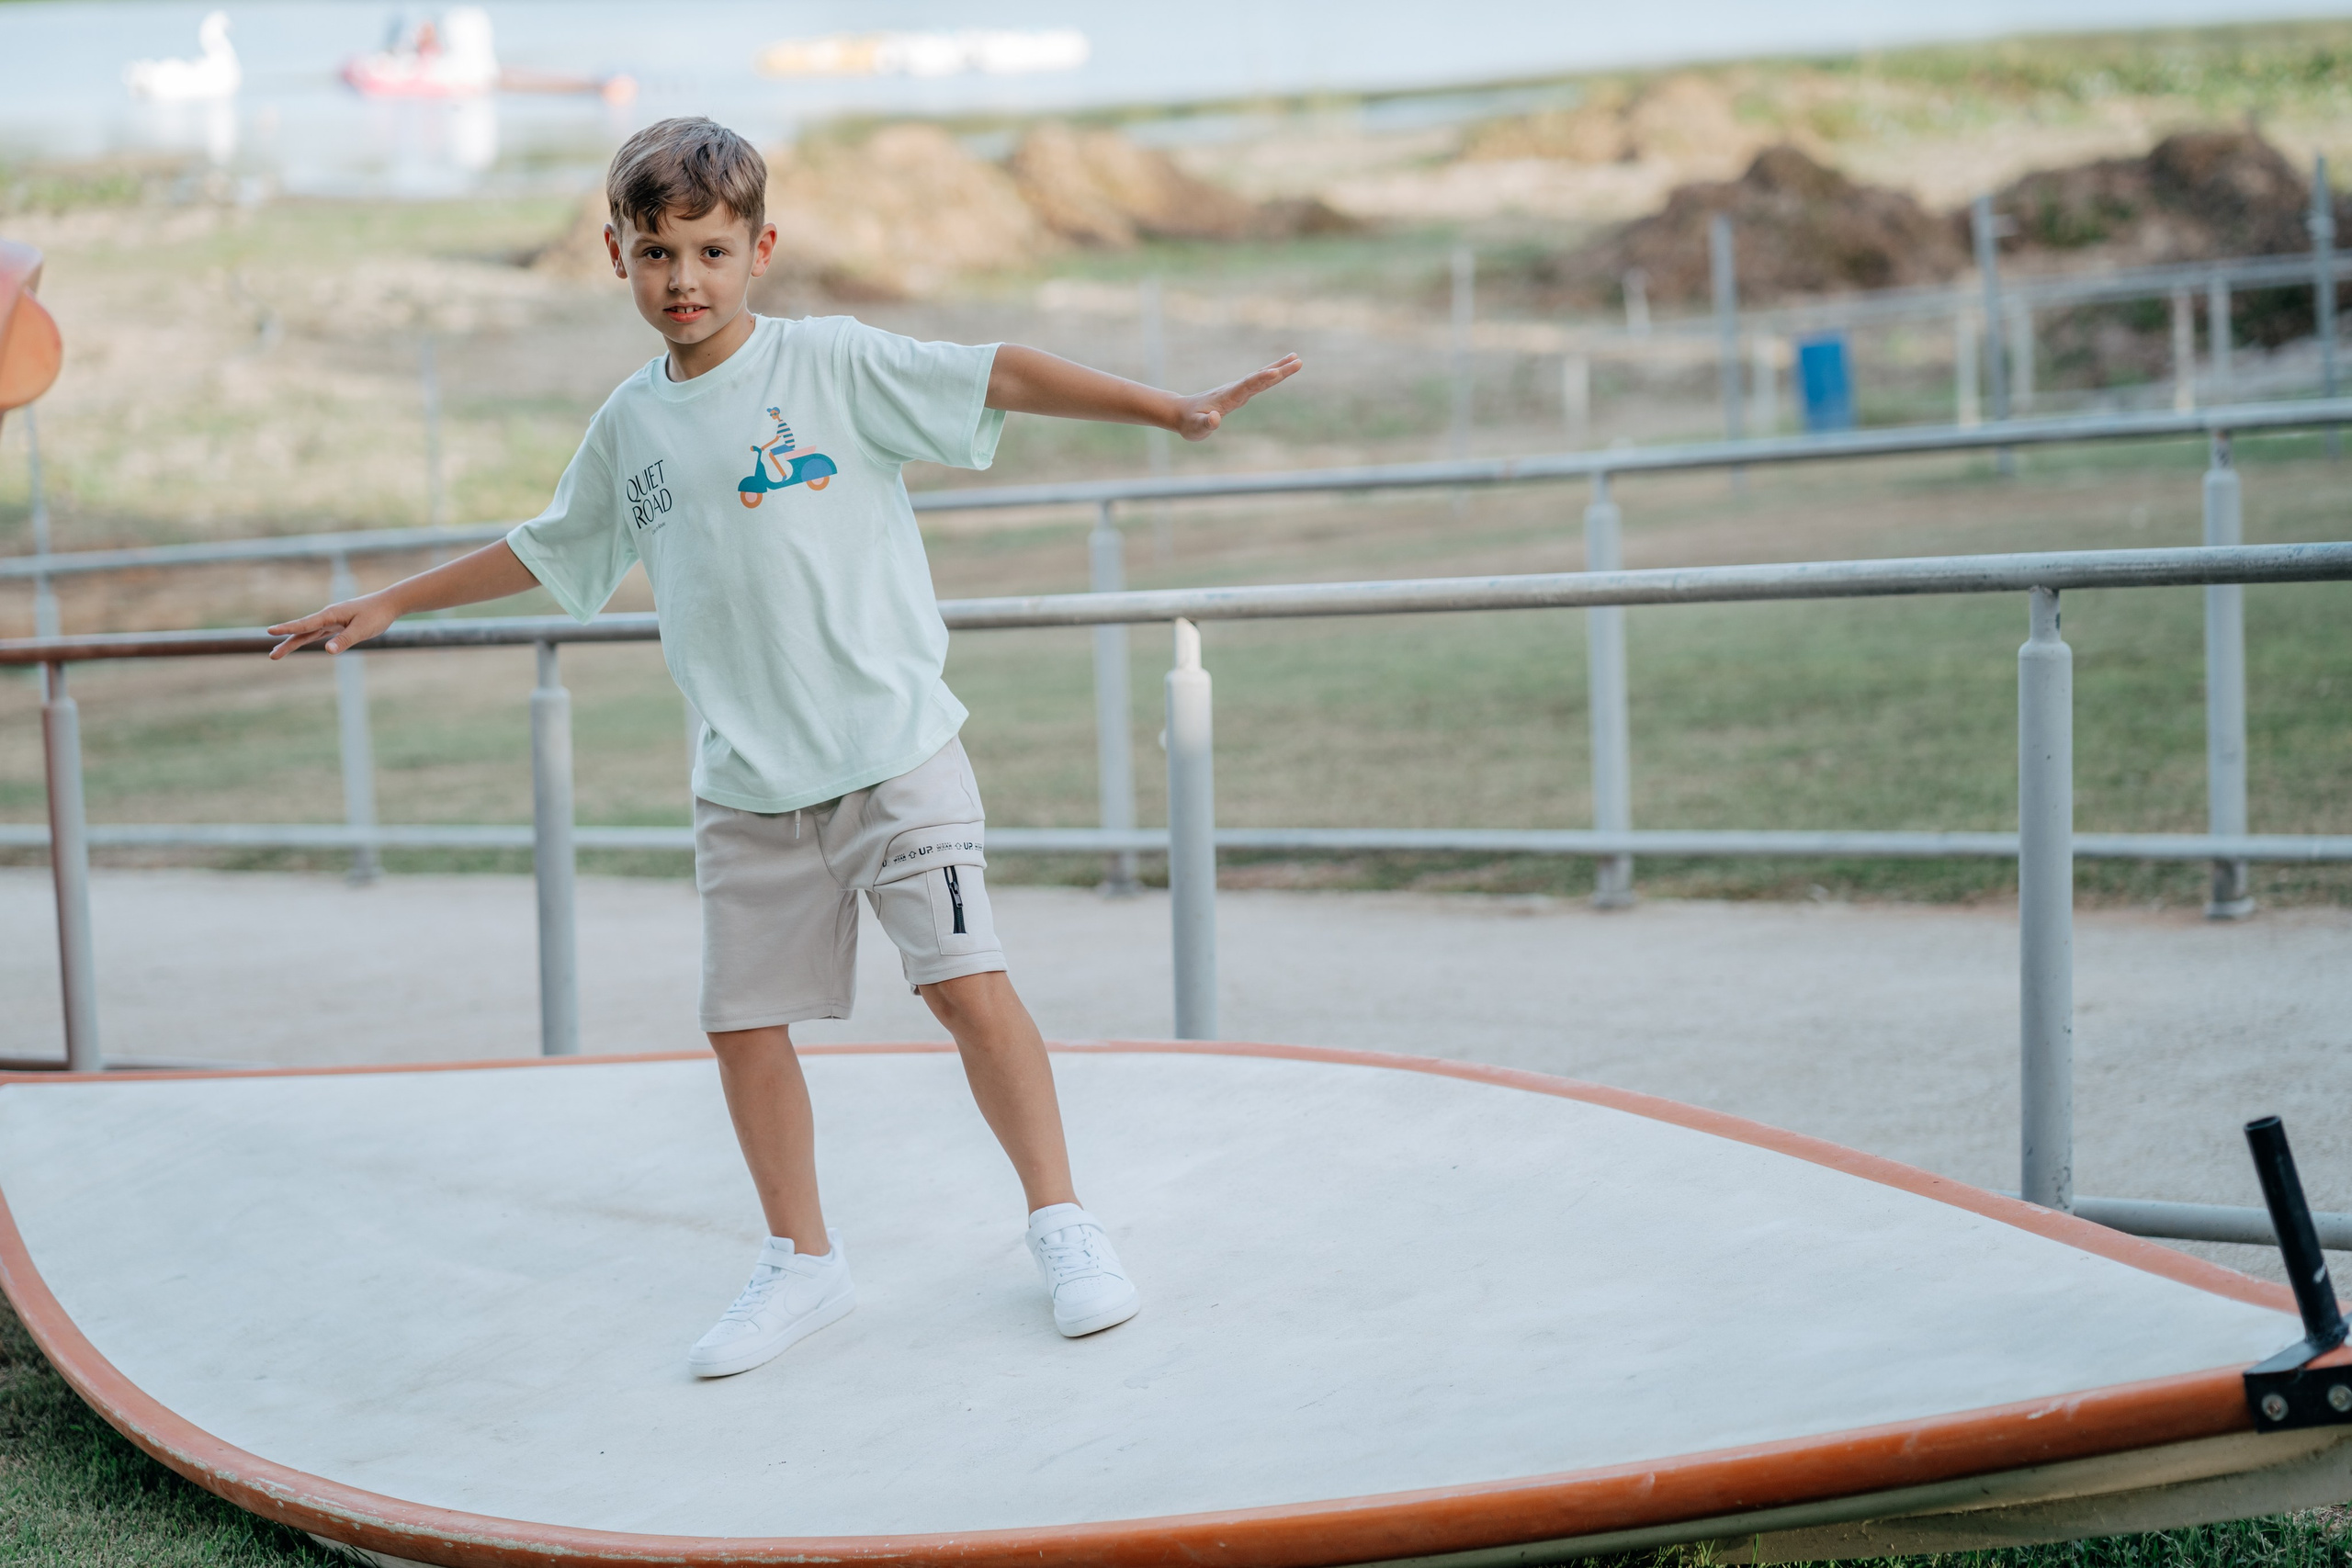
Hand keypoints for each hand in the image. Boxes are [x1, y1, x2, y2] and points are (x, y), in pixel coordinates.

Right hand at [267, 592, 398, 658]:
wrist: (389, 603)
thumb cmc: (377, 615)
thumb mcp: (362, 630)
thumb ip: (344, 640)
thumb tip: (327, 650)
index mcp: (330, 615)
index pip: (305, 624)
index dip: (287, 629)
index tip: (270, 631)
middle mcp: (328, 616)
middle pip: (302, 631)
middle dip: (286, 642)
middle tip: (272, 656)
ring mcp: (332, 620)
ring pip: (308, 633)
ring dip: (293, 642)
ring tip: (278, 652)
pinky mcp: (338, 624)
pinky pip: (318, 633)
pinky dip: (306, 638)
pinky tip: (299, 641)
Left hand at [1173, 354, 1300, 441]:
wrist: (1182, 412)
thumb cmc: (1189, 423)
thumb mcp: (1196, 428)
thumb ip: (1206, 424)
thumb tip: (1215, 419)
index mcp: (1227, 397)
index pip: (1247, 386)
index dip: (1261, 379)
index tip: (1275, 372)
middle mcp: (1235, 390)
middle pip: (1259, 377)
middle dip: (1278, 370)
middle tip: (1297, 361)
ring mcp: (1238, 390)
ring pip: (1261, 377)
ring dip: (1278, 369)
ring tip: (1296, 360)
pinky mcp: (1240, 393)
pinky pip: (1258, 382)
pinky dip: (1271, 375)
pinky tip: (1280, 371)